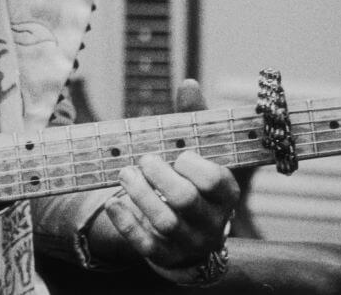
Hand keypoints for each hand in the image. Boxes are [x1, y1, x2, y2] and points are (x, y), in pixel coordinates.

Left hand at [95, 79, 239, 275]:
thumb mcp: (199, 153)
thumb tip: (188, 84)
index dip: (194, 165)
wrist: (187, 233)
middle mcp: (213, 222)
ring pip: (164, 222)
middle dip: (159, 176)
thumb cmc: (193, 181)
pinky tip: (113, 202)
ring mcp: (189, 242)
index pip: (216, 181)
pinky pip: (144, 243)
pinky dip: (125, 220)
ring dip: (139, 194)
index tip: (178, 154)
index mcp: (226, 194)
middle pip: (185, 200)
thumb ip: (194, 121)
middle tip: (143, 160)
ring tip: (124, 174)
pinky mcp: (164, 255)